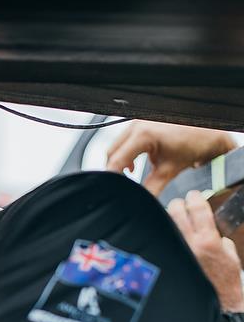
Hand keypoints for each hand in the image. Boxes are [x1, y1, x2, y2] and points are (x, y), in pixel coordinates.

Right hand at [106, 121, 235, 195]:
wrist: (209, 131)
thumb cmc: (194, 143)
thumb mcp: (169, 170)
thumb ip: (151, 187)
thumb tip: (140, 199)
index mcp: (143, 134)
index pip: (116, 159)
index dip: (112, 176)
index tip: (113, 187)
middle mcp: (138, 125)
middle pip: (112, 152)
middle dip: (115, 169)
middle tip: (122, 183)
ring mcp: (139, 121)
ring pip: (117, 145)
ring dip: (120, 160)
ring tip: (130, 173)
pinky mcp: (142, 122)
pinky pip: (125, 140)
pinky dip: (127, 152)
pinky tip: (134, 163)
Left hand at [168, 191, 243, 311]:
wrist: (218, 302)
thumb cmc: (225, 280)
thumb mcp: (230, 254)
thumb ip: (217, 236)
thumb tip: (205, 225)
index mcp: (208, 240)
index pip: (197, 208)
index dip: (195, 197)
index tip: (194, 195)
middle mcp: (189, 244)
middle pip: (175, 210)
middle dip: (178, 204)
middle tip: (181, 204)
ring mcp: (175, 252)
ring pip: (164, 223)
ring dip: (168, 218)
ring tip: (173, 220)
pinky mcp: (167, 260)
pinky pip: (161, 240)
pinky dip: (162, 234)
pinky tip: (165, 236)